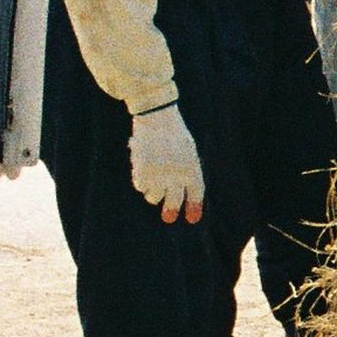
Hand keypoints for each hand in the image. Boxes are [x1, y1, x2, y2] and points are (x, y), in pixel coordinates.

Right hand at [127, 104, 207, 221]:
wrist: (157, 117)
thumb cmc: (172, 132)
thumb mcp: (186, 150)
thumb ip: (185, 171)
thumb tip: (179, 192)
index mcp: (192, 169)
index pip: (196, 193)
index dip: (194, 206)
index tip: (192, 219)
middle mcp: (177, 176)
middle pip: (174, 201)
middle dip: (171, 210)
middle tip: (168, 218)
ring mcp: (160, 176)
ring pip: (154, 196)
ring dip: (152, 192)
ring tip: (152, 178)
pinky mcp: (143, 173)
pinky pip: (140, 186)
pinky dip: (140, 180)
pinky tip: (141, 167)